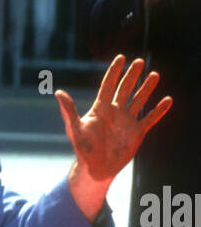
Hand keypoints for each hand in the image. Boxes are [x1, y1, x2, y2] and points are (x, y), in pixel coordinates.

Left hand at [54, 54, 171, 183]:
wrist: (95, 169)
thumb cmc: (82, 149)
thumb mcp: (75, 129)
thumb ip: (69, 111)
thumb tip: (58, 92)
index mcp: (101, 109)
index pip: (108, 85)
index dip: (114, 71)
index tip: (121, 57)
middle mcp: (115, 112)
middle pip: (125, 89)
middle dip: (132, 75)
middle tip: (139, 61)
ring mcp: (127, 121)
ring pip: (139, 100)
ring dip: (147, 88)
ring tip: (155, 74)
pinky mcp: (136, 133)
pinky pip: (150, 118)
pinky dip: (158, 110)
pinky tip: (167, 100)